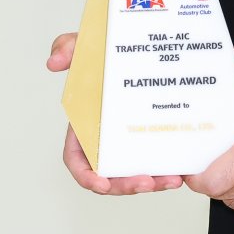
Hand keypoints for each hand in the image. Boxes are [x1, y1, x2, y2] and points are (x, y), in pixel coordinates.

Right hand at [48, 31, 183, 195]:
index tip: (101, 184)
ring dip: (151, 183)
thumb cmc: (113, 56)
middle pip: (110, 177)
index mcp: (87, 127)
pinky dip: (166, 174)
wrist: (153, 52)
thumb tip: (53, 62)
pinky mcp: (154, 145)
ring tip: (169, 180)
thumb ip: (70, 48)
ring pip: (136, 175)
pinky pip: (158, 167)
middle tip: (146, 182)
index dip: (86, 176)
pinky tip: (180, 173)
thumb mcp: (92, 47)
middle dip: (125, 186)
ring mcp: (132, 145)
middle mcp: (109, 142)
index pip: (78, 160)